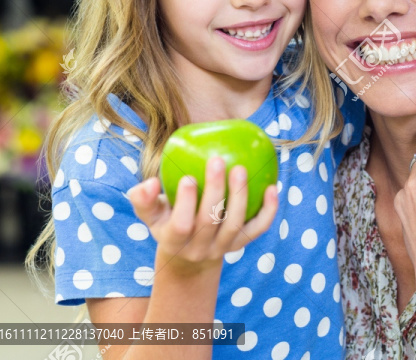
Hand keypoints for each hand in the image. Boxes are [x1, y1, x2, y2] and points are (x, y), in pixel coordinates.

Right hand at [128, 157, 277, 275]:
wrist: (189, 256)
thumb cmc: (166, 222)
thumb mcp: (150, 214)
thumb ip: (143, 198)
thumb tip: (150, 182)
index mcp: (173, 240)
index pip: (180, 225)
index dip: (185, 203)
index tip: (189, 176)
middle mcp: (199, 249)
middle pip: (209, 221)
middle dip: (215, 190)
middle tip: (217, 160)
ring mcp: (222, 248)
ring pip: (234, 225)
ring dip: (240, 196)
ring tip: (241, 168)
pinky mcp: (240, 244)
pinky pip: (257, 229)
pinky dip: (268, 210)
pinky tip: (273, 187)